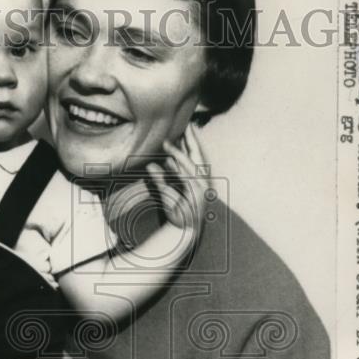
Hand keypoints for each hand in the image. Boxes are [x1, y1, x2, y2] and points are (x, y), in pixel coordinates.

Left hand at [145, 123, 207, 240]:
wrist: (183, 234)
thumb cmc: (177, 214)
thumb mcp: (167, 193)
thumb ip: (162, 178)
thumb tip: (154, 163)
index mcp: (199, 179)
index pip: (196, 156)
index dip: (192, 141)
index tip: (187, 126)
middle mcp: (203, 182)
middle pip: (198, 156)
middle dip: (192, 140)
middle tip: (187, 124)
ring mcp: (202, 189)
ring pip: (191, 166)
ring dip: (179, 154)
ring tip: (167, 142)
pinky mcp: (197, 196)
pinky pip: (187, 179)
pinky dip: (178, 169)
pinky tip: (169, 160)